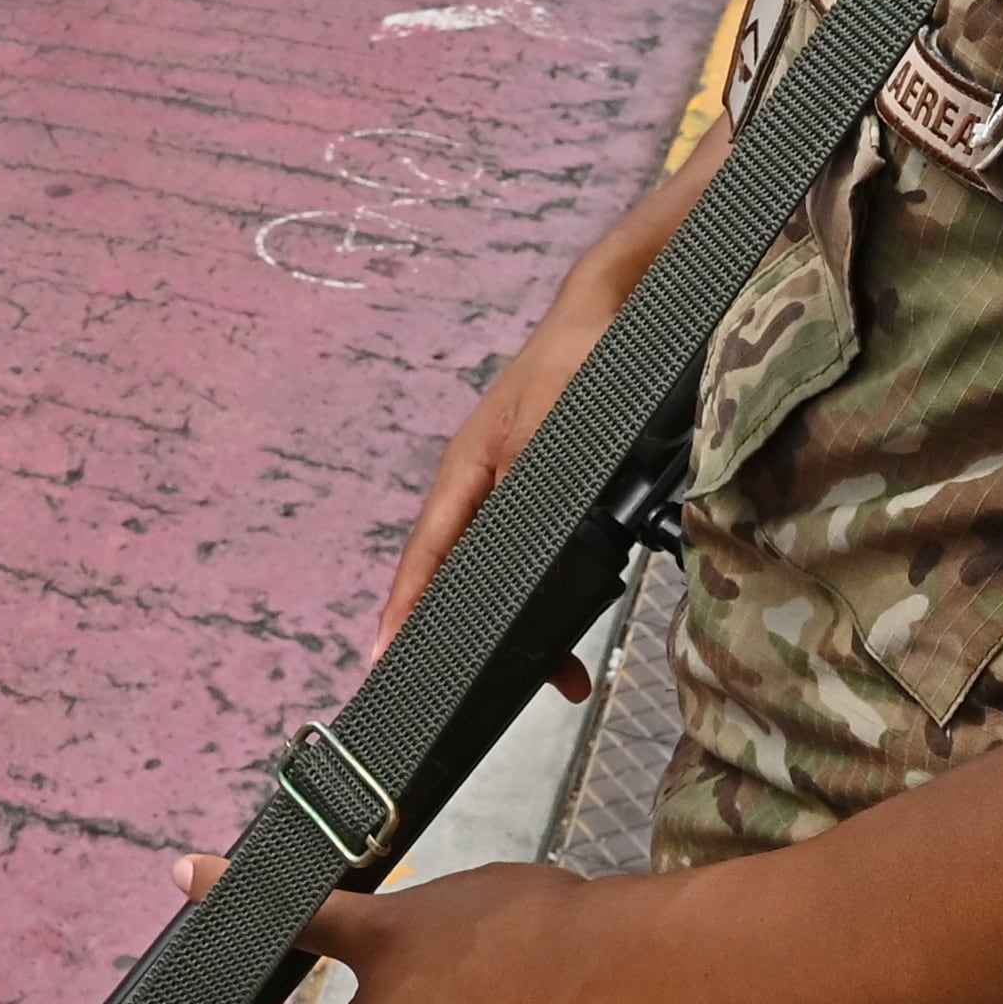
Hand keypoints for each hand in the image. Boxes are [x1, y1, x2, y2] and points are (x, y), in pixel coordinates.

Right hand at [379, 304, 620, 661]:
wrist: (619, 312)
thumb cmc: (577, 358)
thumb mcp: (553, 424)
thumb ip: (527, 485)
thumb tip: (503, 548)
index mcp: (468, 470)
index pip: (426, 553)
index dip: (404, 608)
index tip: (383, 658)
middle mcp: (485, 485)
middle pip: (459, 574)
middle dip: (468, 635)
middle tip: (488, 692)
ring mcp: (515, 488)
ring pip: (504, 571)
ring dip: (530, 622)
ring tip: (561, 674)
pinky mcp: (551, 489)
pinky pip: (538, 554)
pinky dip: (555, 592)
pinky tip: (580, 614)